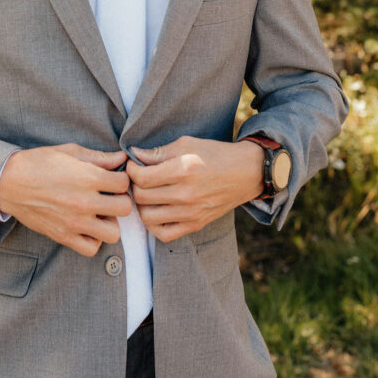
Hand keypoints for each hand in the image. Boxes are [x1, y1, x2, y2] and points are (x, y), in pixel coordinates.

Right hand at [0, 144, 130, 256]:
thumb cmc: (39, 162)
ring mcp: (74, 222)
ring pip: (113, 233)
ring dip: (110, 223)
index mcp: (88, 177)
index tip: (112, 178)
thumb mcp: (70, 152)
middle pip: (125, 208)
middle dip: (119, 200)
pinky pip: (91, 248)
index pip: (124, 183)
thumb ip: (99, 157)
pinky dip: (93, 239)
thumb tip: (121, 158)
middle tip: (108, 196)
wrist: (8, 182)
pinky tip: (87, 226)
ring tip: (99, 213)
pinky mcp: (63, 236)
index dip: (121, 179)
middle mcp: (84, 202)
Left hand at [126, 137, 263, 242]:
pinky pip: (164, 234)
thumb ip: (158, 152)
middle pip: (141, 197)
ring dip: (141, 205)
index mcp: (183, 170)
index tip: (133, 164)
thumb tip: (133, 154)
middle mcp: (186, 194)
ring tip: (146, 194)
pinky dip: (154, 225)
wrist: (246, 173)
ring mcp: (191, 213)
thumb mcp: (186, 144)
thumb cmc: (215, 154)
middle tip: (138, 178)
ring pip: (148, 217)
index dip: (131, 170)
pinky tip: (156, 211)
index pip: (141, 178)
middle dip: (134, 185)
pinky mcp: (196, 225)